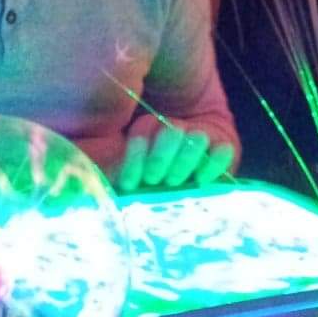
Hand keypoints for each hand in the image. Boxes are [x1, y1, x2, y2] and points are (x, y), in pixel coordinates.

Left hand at [114, 121, 234, 194]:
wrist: (186, 184)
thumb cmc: (147, 186)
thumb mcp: (126, 177)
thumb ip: (114, 172)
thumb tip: (94, 180)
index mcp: (149, 131)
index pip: (145, 130)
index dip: (136, 155)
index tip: (129, 183)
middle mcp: (175, 131)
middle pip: (171, 132)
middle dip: (160, 158)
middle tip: (153, 180)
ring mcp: (199, 140)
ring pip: (196, 138)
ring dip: (184, 161)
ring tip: (174, 182)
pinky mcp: (220, 152)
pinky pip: (223, 151)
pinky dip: (212, 165)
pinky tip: (200, 181)